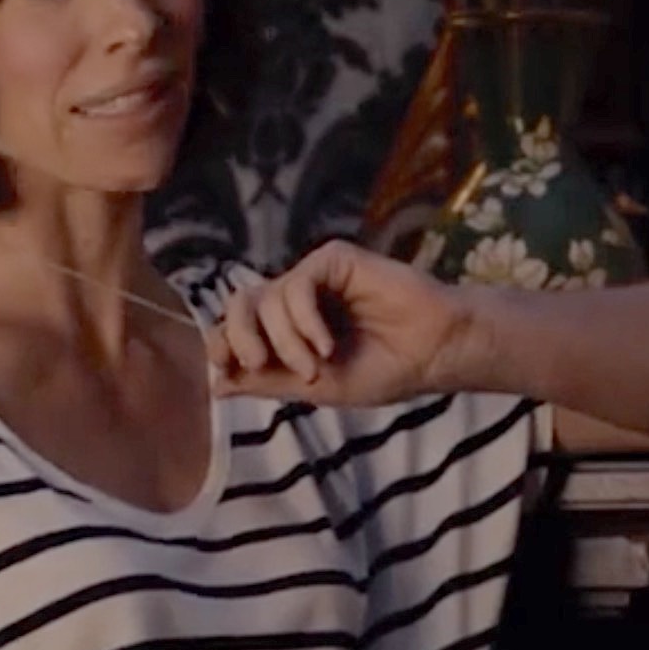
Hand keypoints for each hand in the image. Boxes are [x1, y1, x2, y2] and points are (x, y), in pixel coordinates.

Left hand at [206, 240, 478, 406]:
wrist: (433, 353)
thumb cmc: (384, 371)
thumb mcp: (315, 388)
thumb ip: (266, 382)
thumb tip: (215, 385)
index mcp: (286, 331)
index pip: (233, 328)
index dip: (220, 344)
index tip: (226, 369)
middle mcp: (294, 301)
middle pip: (238, 305)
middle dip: (241, 339)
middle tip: (261, 365)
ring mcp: (313, 278)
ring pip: (265, 298)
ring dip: (284, 340)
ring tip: (316, 366)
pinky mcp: (333, 260)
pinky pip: (296, 283)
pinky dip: (303, 319)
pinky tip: (326, 345)